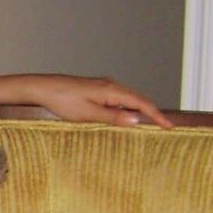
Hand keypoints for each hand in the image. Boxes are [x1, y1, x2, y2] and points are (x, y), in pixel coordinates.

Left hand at [31, 75, 172, 127]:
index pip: (141, 104)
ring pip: (128, 99)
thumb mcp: (89, 114)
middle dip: (152, 112)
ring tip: (149, 124)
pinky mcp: (96, 89)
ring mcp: (104, 86)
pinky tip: (124, 118)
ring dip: (139, 111)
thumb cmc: (63, 101)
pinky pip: (117, 99)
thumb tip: (137, 121)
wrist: (43, 88)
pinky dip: (125, 108)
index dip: (157, 115)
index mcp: (112, 91)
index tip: (169, 126)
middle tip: (164, 127)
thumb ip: (113, 118)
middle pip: (138, 99)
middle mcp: (111, 85)